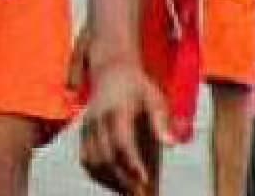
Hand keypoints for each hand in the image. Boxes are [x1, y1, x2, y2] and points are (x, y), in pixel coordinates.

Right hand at [77, 57, 172, 193]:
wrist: (112, 70)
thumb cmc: (139, 88)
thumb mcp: (155, 98)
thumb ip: (161, 121)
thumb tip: (170, 145)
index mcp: (117, 110)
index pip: (122, 142)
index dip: (132, 164)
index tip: (145, 181)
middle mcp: (98, 119)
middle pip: (106, 156)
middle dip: (123, 179)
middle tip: (141, 193)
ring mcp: (87, 127)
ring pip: (93, 161)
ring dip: (110, 180)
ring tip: (129, 192)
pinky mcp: (83, 133)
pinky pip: (86, 160)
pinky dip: (99, 175)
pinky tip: (115, 182)